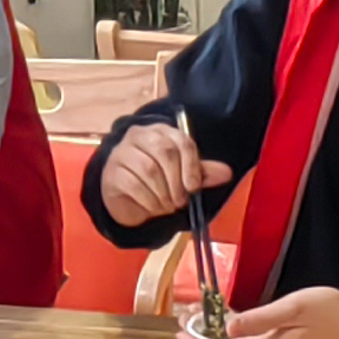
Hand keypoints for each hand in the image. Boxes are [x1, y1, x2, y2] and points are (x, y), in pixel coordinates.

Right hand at [99, 121, 232, 227]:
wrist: (126, 196)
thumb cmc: (158, 182)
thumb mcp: (182, 176)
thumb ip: (202, 172)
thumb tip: (226, 173)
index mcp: (161, 131)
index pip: (181, 141)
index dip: (191, 166)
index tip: (194, 188)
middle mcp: (139, 136)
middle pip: (164, 151)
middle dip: (176, 181)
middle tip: (181, 201)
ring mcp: (122, 152)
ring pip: (148, 169)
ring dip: (163, 193)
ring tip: (168, 205)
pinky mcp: (112, 172)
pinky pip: (133, 184)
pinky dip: (148, 200)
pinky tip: (153, 207)